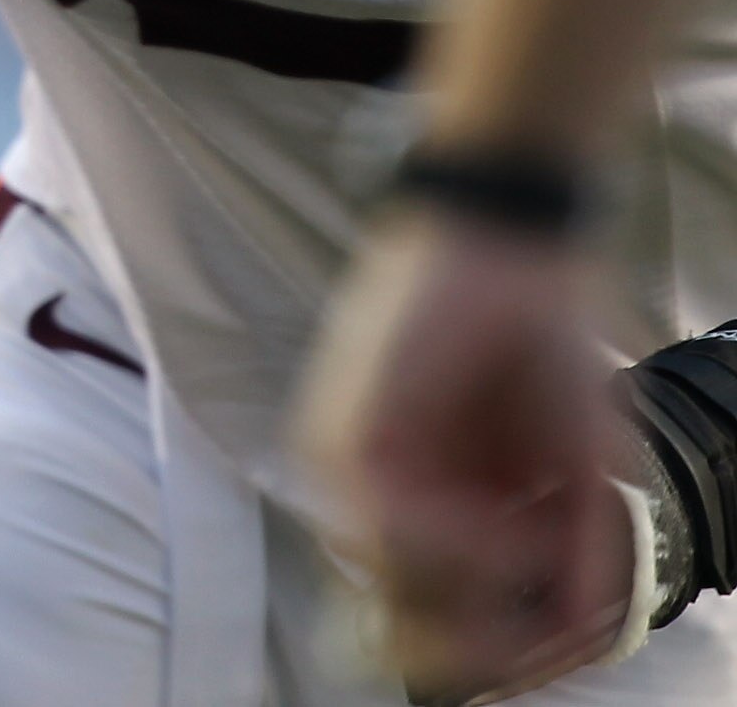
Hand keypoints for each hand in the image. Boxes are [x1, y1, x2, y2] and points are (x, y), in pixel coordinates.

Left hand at [299, 212, 635, 702]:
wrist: (508, 256)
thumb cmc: (541, 356)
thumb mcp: (576, 479)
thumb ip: (571, 563)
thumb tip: (574, 637)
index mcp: (425, 516)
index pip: (440, 626)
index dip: (506, 660)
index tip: (561, 657)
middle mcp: (372, 502)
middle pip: (419, 629)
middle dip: (501, 647)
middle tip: (562, 634)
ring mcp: (349, 475)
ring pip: (407, 594)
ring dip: (492, 594)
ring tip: (549, 557)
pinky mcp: (341, 440)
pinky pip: (395, 529)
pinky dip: (468, 539)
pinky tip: (516, 517)